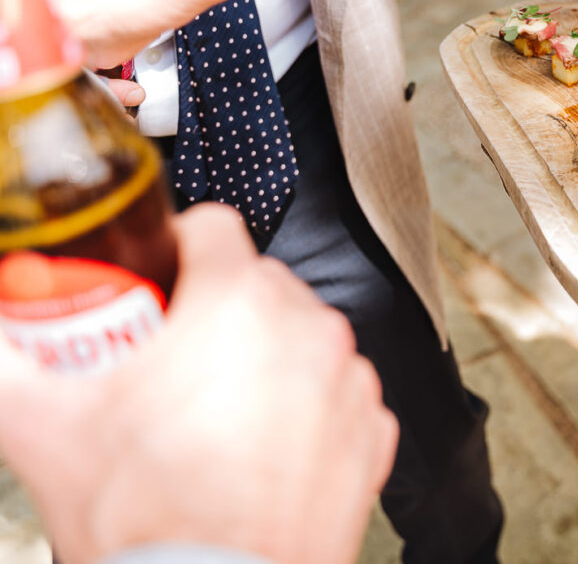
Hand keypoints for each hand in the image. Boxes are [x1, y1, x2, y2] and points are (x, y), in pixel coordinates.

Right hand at [0, 205, 396, 563]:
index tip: (154, 282)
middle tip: (169, 364)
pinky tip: (260, 449)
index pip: (212, 228)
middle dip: (214, 313)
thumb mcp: (42, 426)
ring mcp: (348, 382)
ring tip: (213, 416)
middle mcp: (308, 330)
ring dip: (264, 360)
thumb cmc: (145, 519)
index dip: (172, 249)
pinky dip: (306, 411)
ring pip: (301, 340)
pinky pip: (336, 396)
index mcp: (238, 303)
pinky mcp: (371, 432)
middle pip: (257, 285)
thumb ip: (8, 357)